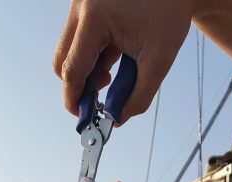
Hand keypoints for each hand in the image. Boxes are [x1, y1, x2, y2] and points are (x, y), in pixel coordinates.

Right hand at [53, 0, 194, 123]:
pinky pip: (78, 36)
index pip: (72, 70)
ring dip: (86, 67)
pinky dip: (92, 51)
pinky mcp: (85, 2)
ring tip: (113, 70)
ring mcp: (80, 1)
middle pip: (61, 60)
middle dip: (79, 84)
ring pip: (68, 49)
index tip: (82, 117)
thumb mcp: (159, 61)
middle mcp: (80, 5)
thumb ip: (138, 97)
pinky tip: (114, 51)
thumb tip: (117, 119)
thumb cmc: (170, 14)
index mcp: (95, 17)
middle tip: (99, 96)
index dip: (74, 99)